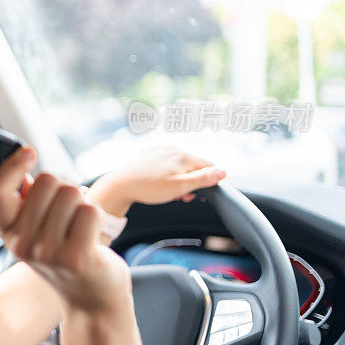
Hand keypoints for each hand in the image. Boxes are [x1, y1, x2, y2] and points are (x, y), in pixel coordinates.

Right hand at [0, 147, 131, 312]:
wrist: (93, 298)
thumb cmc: (67, 254)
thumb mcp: (36, 229)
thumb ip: (25, 200)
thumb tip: (21, 159)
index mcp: (8, 233)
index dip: (11, 165)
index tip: (29, 153)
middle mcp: (22, 245)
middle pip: (45, 180)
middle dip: (64, 186)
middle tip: (69, 210)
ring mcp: (47, 253)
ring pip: (71, 192)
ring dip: (83, 202)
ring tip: (80, 225)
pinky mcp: (76, 258)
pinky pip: (90, 211)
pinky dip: (97, 215)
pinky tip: (92, 234)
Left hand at [87, 145, 226, 216]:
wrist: (121, 185)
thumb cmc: (150, 188)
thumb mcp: (180, 187)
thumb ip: (203, 179)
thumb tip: (223, 172)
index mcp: (184, 156)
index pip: (209, 166)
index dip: (206, 182)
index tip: (193, 194)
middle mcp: (173, 148)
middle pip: (194, 165)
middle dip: (190, 182)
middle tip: (179, 196)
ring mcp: (160, 150)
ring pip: (179, 164)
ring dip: (178, 178)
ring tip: (167, 190)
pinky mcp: (149, 154)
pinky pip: (165, 162)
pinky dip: (166, 173)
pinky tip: (156, 182)